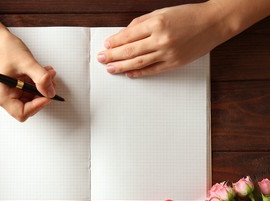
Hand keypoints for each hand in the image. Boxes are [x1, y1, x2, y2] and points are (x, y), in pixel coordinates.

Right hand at [0, 26, 56, 121]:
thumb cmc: (0, 47)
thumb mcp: (25, 62)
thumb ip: (40, 78)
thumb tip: (51, 91)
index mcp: (1, 95)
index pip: (22, 112)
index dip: (38, 105)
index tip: (48, 94)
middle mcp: (3, 96)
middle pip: (27, 106)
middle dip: (41, 94)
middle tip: (50, 83)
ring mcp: (7, 91)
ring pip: (30, 97)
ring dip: (41, 87)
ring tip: (48, 74)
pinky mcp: (12, 84)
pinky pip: (27, 88)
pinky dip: (36, 82)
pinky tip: (42, 72)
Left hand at [97, 3, 225, 77]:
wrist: (214, 22)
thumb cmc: (188, 15)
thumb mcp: (162, 12)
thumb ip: (142, 23)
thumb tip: (125, 34)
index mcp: (157, 23)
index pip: (129, 35)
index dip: (115, 42)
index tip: (106, 45)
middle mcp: (161, 39)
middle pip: (130, 51)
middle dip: (113, 55)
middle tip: (101, 58)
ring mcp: (168, 53)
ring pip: (138, 62)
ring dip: (121, 66)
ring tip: (110, 68)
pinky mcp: (174, 63)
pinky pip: (152, 70)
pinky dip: (139, 73)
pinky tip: (128, 74)